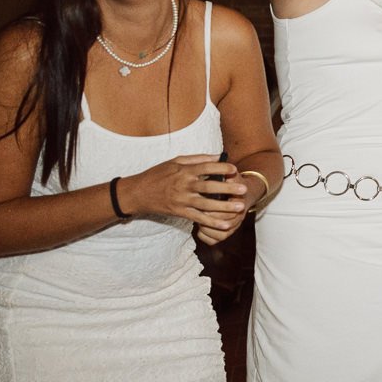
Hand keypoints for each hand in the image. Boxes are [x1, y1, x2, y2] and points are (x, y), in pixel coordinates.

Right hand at [119, 154, 247, 233]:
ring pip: (206, 204)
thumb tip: (219, 155)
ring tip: (240, 207)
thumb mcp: (175, 161)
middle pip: (209, 186)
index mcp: (184, 170)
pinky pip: (198, 218)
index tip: (235, 169)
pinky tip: (225, 225)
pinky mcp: (179, 212)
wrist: (137, 193)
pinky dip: (212, 222)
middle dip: (228, 188)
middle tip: (244, 190)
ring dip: (224, 207)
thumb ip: (197, 158)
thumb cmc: (158, 174)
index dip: (222, 167)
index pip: (206, 167)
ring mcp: (182, 200)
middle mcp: (184, 185)